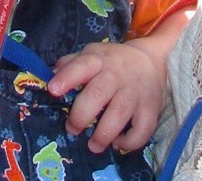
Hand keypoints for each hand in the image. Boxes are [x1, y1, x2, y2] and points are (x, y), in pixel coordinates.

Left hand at [48, 40, 164, 152]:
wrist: (151, 61)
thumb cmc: (112, 62)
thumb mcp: (92, 55)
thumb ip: (71, 64)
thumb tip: (50, 75)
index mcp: (99, 60)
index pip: (82, 65)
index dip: (67, 78)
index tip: (53, 90)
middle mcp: (117, 74)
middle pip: (98, 94)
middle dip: (80, 116)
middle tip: (72, 129)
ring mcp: (135, 91)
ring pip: (119, 114)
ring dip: (103, 134)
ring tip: (93, 145)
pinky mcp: (150, 107)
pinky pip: (143, 128)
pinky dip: (130, 141)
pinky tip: (118, 143)